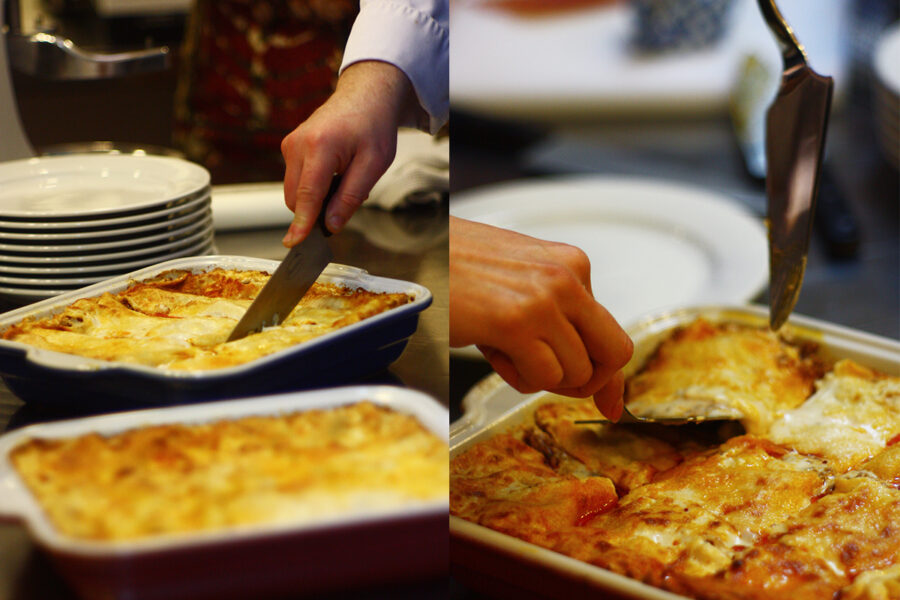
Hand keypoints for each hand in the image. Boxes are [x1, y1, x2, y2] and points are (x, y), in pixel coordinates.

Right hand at [281, 61, 417, 246]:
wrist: (365, 96)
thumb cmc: (373, 127)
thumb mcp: (374, 165)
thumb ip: (350, 197)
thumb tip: (331, 225)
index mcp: (320, 147)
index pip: (307, 195)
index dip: (302, 223)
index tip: (294, 243)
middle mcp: (298, 144)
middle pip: (296, 198)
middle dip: (316, 210)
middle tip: (347, 198)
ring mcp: (290, 144)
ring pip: (293, 191)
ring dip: (314, 198)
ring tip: (343, 178)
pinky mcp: (289, 146)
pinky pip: (296, 179)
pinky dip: (312, 185)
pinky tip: (333, 171)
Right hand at [449, 217, 633, 419]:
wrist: (417, 250)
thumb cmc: (460, 266)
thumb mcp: (524, 289)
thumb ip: (564, 326)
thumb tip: (604, 390)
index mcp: (572, 264)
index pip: (614, 333)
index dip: (609, 376)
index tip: (607, 402)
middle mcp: (567, 278)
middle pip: (613, 356)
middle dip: (585, 381)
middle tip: (548, 375)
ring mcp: (544, 300)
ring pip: (575, 373)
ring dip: (538, 377)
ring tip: (504, 349)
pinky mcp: (516, 322)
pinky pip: (543, 377)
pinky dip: (518, 378)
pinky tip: (493, 350)